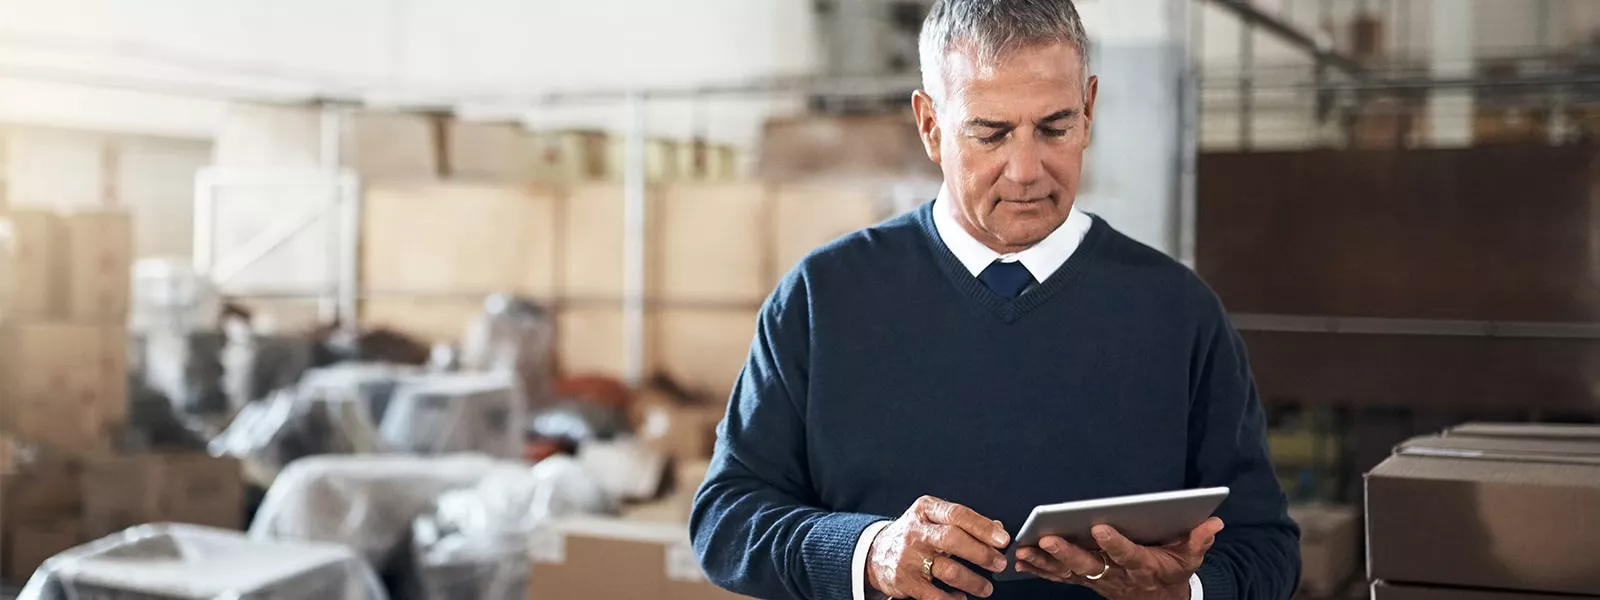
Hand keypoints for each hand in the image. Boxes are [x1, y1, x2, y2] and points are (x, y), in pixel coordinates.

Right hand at [866, 495, 1010, 599]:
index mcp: (926, 510)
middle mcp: (916, 531)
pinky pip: (934, 595)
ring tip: (986, 588)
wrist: (875, 553)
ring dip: (972, 581)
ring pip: (947, 570)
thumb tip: (997, 528)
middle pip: (953, 539)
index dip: (982, 527)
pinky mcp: (905, 580)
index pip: (957, 514)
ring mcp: (909, 557)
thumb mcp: (933, 518)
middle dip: (981, 553)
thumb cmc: (914, 534)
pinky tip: (961, 598)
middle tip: (999, 564)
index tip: (1002, 539)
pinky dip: (951, 599)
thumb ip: (964, 522)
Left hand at [1014, 517, 1223, 599]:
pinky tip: (1022, 560)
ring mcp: (1099, 580)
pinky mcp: (1086, 581)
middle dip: (1068, 552)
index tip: (1099, 526)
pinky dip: (1041, 569)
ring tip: (1024, 549)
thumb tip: (1214, 521)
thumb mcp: (1190, 559)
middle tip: (1048, 538)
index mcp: (1143, 566)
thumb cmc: (1172, 573)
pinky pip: (1061, 577)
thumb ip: (1198, 540)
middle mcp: (1117, 575)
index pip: (1128, 554)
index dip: (1114, 543)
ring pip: (1069, 572)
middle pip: (1090, 564)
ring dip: (1046, 561)